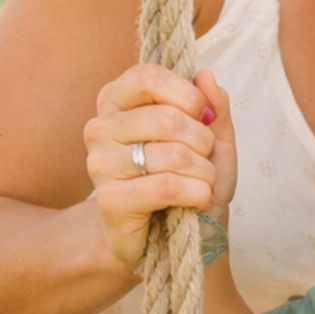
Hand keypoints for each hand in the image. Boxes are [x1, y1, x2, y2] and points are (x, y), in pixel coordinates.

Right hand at [86, 64, 237, 274]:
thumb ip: (213, 105)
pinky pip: (167, 187)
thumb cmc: (190, 180)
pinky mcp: (109, 201)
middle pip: (167, 118)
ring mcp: (100, 164)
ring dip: (204, 172)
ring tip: (203, 183)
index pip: (147, 76)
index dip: (187, 95)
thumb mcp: (213, 138)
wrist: (177, 238)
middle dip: (203, 142)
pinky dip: (197, 194)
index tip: (203, 117)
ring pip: (172, 155)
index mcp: (117, 100)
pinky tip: (199, 201)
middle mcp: (100, 127)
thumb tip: (205, 75)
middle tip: (205, 159)